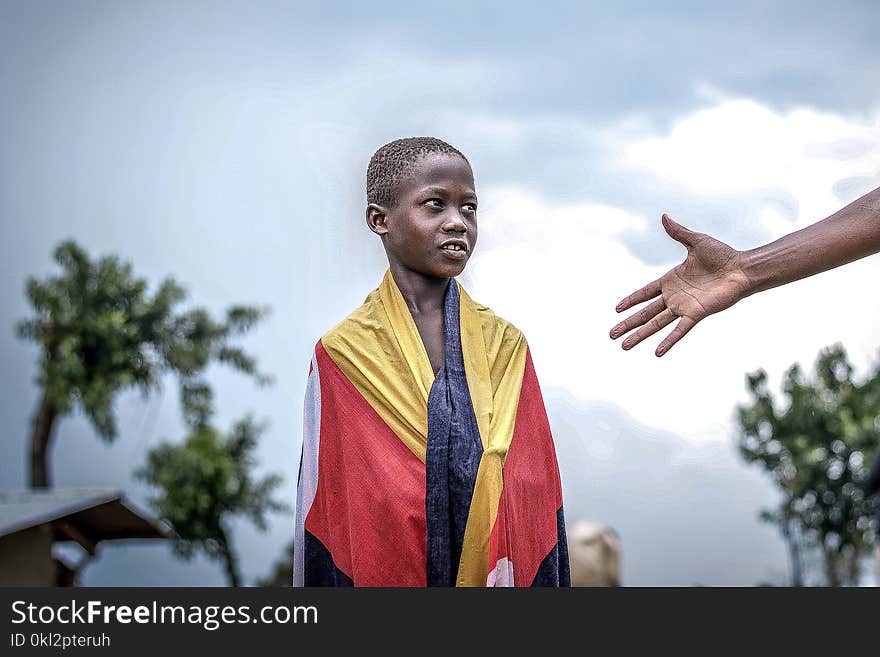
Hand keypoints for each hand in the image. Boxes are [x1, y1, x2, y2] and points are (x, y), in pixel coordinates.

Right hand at [610, 214, 752, 355]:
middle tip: (611, 334)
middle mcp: (674, 296)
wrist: (743, 269)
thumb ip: (678, 233)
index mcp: (671, 280)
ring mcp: (684, 307)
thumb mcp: (697, 241)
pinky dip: (668, 341)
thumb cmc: (723, 255)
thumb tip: (664, 216)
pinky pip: (679, 330)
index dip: (631, 300)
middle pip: (645, 313)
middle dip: (628, 324)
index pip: (645, 293)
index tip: (617, 309)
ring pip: (656, 324)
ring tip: (624, 346)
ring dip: (640, 335)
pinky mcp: (696, 313)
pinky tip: (657, 353)